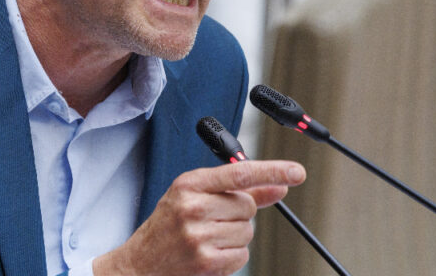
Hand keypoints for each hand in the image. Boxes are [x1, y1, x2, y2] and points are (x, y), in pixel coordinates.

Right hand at [93, 160, 305, 275]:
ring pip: (247, 232)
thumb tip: (279, 187)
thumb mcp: (194, 198)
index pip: (240, 172)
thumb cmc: (168, 227)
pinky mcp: (205, 262)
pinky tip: (210, 254)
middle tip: (214, 221)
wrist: (139, 264)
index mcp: (189, 183)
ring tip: (207, 239)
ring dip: (235, 237)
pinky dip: (232, 257)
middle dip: (239, 215)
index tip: (296, 172)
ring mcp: (198, 235)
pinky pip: (241, 256)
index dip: (273, 171)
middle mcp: (192, 206)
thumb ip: (239, 190)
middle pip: (248, 206)